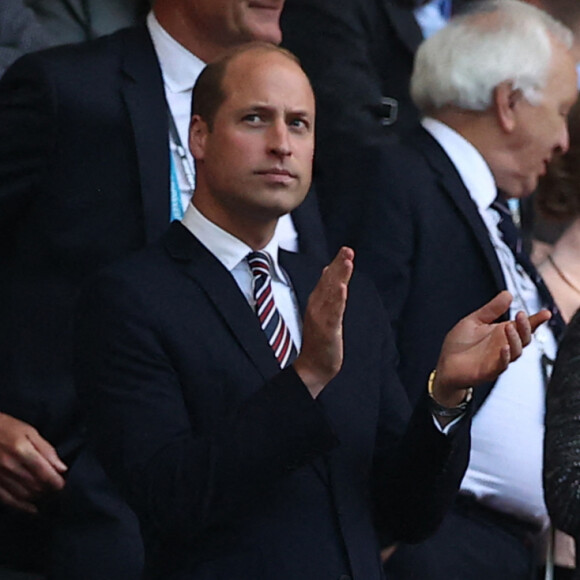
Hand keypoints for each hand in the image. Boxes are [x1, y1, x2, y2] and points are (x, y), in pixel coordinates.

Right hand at [0, 413, 66, 513]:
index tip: (63, 484)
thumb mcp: (29, 431)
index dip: (57, 482)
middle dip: (49, 490)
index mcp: (21, 450)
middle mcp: (9, 466)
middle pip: (36, 486)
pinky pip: (8, 500)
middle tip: (56, 489)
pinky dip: (22, 507)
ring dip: (38, 497)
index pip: (44, 472)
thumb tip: (61, 467)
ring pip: (24, 495)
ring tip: (46, 494)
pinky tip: (33, 509)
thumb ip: (46, 449)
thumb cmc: (6, 428)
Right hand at [294, 247, 353, 396]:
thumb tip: (329, 271)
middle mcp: (317, 307)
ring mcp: (321, 318)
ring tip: (346, 263)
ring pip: (331, 294)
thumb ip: (326, 292)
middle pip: (329, 283)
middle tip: (348, 250)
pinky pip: (333, 313)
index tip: (346, 250)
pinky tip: (343, 290)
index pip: (327, 280)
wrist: (313, 367)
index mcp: (317, 302)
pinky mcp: (327, 331)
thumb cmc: (319, 340)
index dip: (337, 265)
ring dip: (339, 278)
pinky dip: (337, 301)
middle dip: (339, 266)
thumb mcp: (323, 312)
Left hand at [433, 291, 550, 406]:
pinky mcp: (487, 371)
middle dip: (525, 327)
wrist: (445, 364)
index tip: (546, 313)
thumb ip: (491, 310)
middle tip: (521, 315)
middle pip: (524, 338)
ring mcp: (497, 360)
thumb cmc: (460, 343)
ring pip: (516, 352)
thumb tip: (508, 294)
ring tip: (509, 327)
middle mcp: (504, 347)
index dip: (536, 320)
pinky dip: (504, 357)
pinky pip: (501, 366)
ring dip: (515, 340)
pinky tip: (504, 348)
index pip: (523, 327)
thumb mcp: (474, 321)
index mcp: (502, 334)